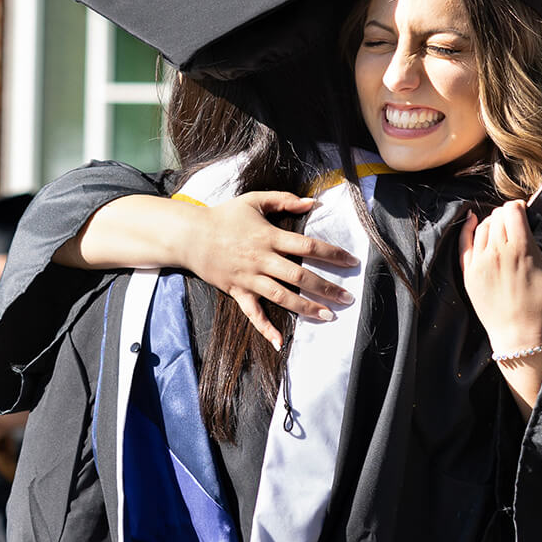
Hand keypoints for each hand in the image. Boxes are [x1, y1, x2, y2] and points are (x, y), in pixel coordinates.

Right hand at [183, 191, 358, 347]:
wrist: (189, 236)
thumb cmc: (224, 216)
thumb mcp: (255, 200)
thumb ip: (285, 199)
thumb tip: (313, 203)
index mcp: (269, 236)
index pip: (308, 247)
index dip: (332, 254)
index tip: (351, 262)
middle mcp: (261, 259)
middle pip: (299, 276)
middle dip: (326, 288)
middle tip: (347, 298)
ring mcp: (249, 278)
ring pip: (281, 296)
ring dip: (306, 308)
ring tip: (328, 316)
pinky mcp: (236, 291)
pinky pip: (252, 313)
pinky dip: (265, 329)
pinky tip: (279, 343)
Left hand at [458, 200, 541, 352]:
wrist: (519, 338)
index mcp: (522, 248)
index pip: (513, 210)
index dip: (520, 206)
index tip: (526, 212)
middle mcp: (498, 251)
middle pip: (497, 216)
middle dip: (508, 214)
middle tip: (516, 222)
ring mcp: (481, 262)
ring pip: (482, 226)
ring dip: (492, 222)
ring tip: (502, 228)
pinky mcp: (469, 274)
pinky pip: (465, 242)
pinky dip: (468, 228)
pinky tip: (473, 220)